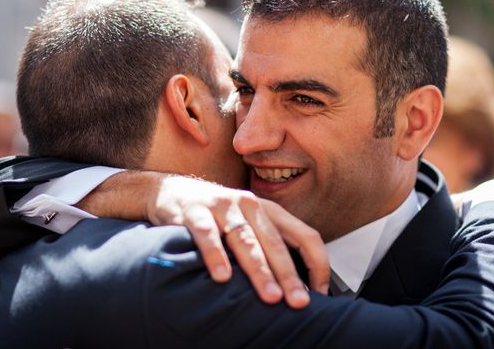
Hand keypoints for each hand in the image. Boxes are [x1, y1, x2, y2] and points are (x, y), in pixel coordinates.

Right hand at [147, 175, 329, 308]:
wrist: (174, 191)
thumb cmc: (218, 214)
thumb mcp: (249, 223)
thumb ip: (269, 246)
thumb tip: (297, 286)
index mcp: (269, 211)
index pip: (305, 235)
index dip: (317, 263)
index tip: (319, 292)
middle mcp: (250, 205)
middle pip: (275, 242)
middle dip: (289, 274)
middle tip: (298, 301)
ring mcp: (222, 206)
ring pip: (246, 240)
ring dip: (259, 269)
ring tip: (269, 294)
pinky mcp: (195, 212)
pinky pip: (207, 235)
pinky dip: (215, 255)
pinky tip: (222, 277)